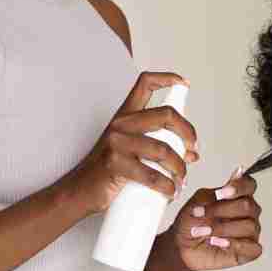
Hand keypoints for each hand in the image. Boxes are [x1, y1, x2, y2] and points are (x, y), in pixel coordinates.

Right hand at [58, 72, 198, 217]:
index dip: (167, 78)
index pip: (145, 84)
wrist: (78, 191)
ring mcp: (117, 142)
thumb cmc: (106, 171)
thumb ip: (159, 146)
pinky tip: (169, 191)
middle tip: (192, 149)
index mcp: (125, 116)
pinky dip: (167, 186)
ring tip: (181, 180)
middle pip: (166, 114)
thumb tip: (191, 153)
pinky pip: (152, 174)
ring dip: (179, 167)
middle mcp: (121, 124)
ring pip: (163, 149)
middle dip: (187, 132)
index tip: (184, 83)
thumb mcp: (131, 150)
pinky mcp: (115, 164)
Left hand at [172, 168, 262, 270]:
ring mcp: (250, 231)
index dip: (239, 187)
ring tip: (204, 232)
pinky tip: (217, 242)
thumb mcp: (198, 201)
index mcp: (238, 196)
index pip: (249, 185)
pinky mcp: (250, 250)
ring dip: (222, 228)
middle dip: (221, 210)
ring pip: (249, 226)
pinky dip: (233, 244)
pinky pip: (252, 247)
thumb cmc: (191, 222)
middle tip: (202, 215)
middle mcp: (247, 212)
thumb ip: (218, 190)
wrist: (181, 246)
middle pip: (248, 206)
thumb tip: (238, 173)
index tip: (222, 193)